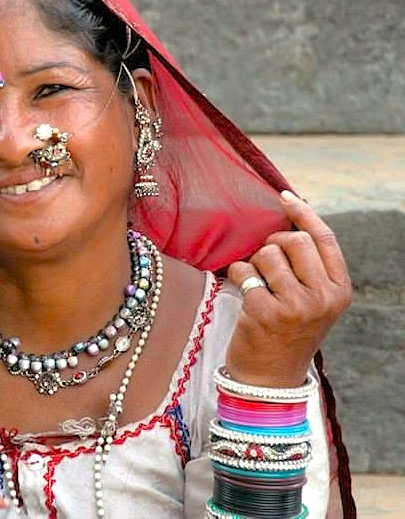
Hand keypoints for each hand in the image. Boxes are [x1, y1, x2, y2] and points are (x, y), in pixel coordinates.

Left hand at [225, 190, 351, 386]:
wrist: (271, 379)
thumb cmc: (288, 332)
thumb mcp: (314, 301)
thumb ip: (310, 267)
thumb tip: (291, 221)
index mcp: (340, 290)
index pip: (324, 238)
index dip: (303, 213)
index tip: (284, 196)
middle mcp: (322, 297)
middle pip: (293, 241)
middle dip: (272, 243)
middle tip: (265, 262)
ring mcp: (295, 306)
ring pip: (266, 254)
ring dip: (253, 262)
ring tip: (255, 282)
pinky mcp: (264, 312)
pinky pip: (243, 271)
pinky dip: (236, 275)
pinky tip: (241, 292)